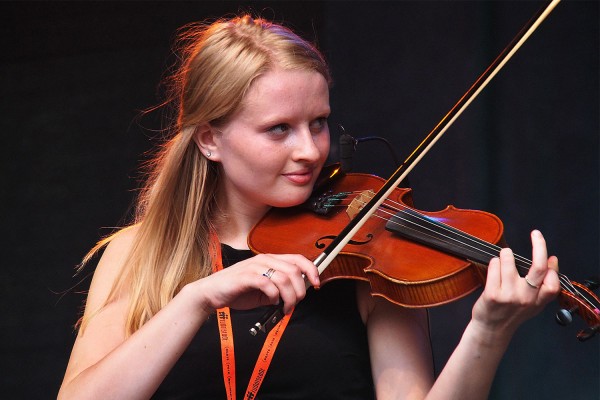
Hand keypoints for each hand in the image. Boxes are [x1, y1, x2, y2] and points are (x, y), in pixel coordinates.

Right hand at [191, 253, 319, 314]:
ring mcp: (254, 267)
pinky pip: (268, 284)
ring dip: (289, 296)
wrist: (211, 293)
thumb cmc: (237, 291)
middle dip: (300, 290)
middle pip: (293, 270)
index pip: (298, 259)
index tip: (317, 284)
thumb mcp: (263, 290)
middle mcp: (264, 260)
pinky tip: (271, 301)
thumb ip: (279, 289)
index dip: (311, 270)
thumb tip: (296, 296)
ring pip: (284, 278)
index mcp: (270, 260)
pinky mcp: (246, 277)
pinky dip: (274, 295)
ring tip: (284, 307)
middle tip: (294, 304)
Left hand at [471, 230, 559, 340]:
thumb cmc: (511, 312)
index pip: (553, 282)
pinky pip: (495, 265)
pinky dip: (494, 262)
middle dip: (539, 245)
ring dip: (505, 255)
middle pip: (537, 267)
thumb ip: (542, 286)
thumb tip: (551, 260)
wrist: (491, 329)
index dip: (553, 268)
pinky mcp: (493, 294)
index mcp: (538, 302)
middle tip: (536, 234)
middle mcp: (526, 298)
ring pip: (509, 260)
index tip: (550, 258)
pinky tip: (494, 266)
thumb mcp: (532, 304)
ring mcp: (509, 295)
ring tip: (502, 260)